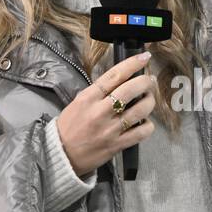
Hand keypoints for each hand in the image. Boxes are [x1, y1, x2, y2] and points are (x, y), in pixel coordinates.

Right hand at [56, 51, 156, 176]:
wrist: (61, 154)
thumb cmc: (70, 126)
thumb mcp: (78, 102)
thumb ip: (98, 91)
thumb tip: (121, 79)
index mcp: (88, 98)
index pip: (114, 76)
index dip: (132, 64)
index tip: (144, 58)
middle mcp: (100, 112)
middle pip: (130, 90)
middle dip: (145, 82)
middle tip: (150, 80)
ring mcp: (110, 129)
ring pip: (140, 110)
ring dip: (149, 102)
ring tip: (148, 100)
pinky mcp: (117, 145)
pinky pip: (142, 132)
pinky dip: (148, 125)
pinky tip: (144, 122)